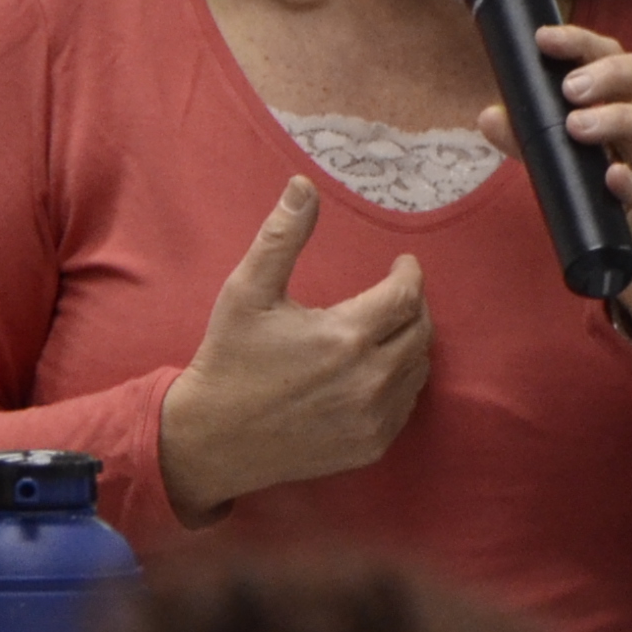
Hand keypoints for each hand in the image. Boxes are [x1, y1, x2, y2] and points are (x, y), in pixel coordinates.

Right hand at [157, 178, 430, 517]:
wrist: (211, 439)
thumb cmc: (228, 359)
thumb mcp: (247, 292)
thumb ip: (282, 237)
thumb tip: (303, 186)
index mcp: (344, 337)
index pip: (406, 296)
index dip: (409, 275)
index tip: (401, 264)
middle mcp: (368, 380)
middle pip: (420, 331)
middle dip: (413, 305)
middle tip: (396, 293)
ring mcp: (372, 418)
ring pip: (418, 368)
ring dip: (410, 342)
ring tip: (387, 326)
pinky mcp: (370, 446)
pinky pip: (406, 404)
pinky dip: (401, 380)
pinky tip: (377, 368)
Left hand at [478, 24, 631, 349]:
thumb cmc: (617, 203)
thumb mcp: (576, 167)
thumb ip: (536, 143)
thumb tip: (489, 116)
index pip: (622, 56)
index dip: (586, 43)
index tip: (546, 41)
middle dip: (613, 73)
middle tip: (570, 89)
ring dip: (622, 119)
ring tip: (578, 128)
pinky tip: (612, 180)